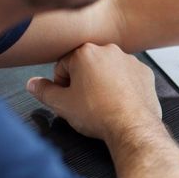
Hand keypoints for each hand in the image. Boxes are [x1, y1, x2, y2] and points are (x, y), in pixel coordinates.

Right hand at [26, 43, 161, 141]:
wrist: (132, 126)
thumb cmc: (98, 114)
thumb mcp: (61, 104)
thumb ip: (44, 91)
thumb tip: (33, 84)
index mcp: (86, 53)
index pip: (63, 64)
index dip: (61, 84)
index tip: (67, 96)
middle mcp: (110, 51)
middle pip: (87, 64)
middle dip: (83, 81)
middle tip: (83, 101)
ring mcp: (130, 61)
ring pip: (109, 70)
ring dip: (103, 82)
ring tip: (103, 103)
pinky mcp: (145, 73)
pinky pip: (128, 76)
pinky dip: (123, 86)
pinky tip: (119, 102)